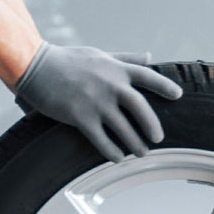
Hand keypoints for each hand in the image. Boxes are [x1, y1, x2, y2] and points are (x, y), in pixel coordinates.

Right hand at [12, 41, 183, 162]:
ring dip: (134, 143)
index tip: (177, 95)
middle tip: (158, 138)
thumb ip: (125, 57)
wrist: (35, 66)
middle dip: (152, 124)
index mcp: (115, 68)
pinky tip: (117, 159)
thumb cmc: (67, 60)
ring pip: (123, 127)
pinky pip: (101, 139)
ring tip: (141, 153)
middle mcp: (109, 84)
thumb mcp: (99, 54)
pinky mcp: (79, 116)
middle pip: (139, 107)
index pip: (147, 75)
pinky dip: (111, 151)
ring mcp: (95, 101)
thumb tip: (149, 56)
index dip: (164, 86)